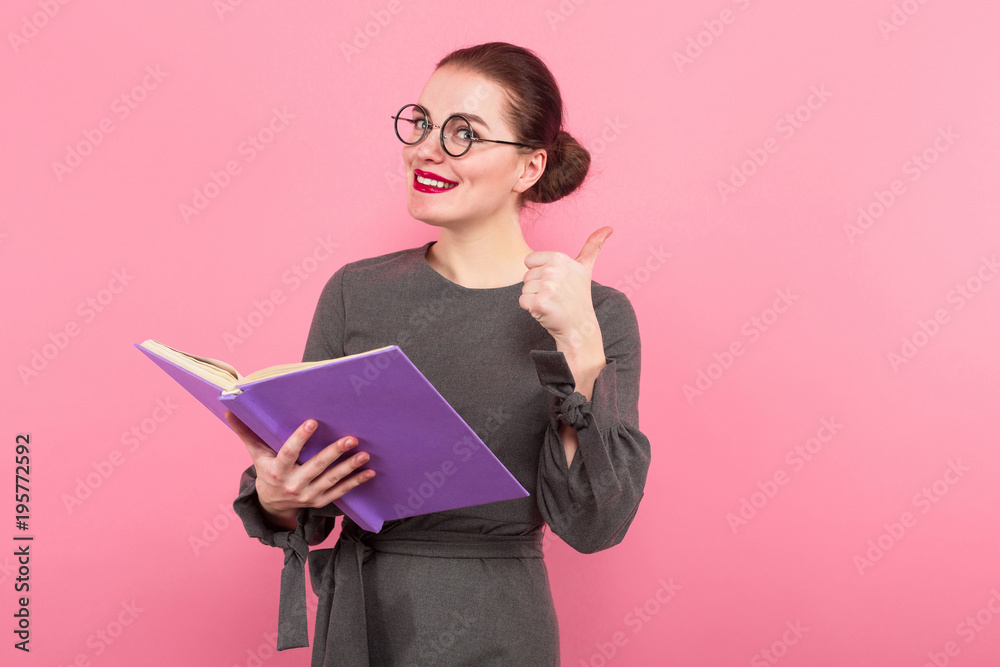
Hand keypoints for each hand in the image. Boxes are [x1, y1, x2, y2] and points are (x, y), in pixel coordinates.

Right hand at [226, 410, 374, 518]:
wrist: (271, 505)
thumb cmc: (267, 471)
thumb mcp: (256, 454)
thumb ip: (246, 432)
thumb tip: (229, 408)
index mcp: (276, 471)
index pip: (289, 452)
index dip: (300, 438)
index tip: (313, 422)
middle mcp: (293, 485)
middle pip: (315, 467)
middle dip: (334, 453)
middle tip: (351, 439)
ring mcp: (307, 495)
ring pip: (331, 480)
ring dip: (349, 468)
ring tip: (364, 454)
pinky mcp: (320, 502)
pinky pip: (340, 492)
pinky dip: (355, 482)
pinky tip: (369, 471)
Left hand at [519, 226, 612, 348]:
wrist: (580, 326)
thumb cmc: (579, 297)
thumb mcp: (585, 268)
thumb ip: (593, 246)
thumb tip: (609, 228)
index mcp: (559, 258)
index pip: (529, 261)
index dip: (540, 274)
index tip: (556, 283)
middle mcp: (553, 270)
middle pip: (526, 276)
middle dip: (537, 288)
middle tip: (556, 296)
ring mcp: (546, 287)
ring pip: (524, 289)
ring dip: (534, 299)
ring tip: (552, 303)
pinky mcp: (539, 303)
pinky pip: (522, 302)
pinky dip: (531, 309)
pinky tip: (546, 311)